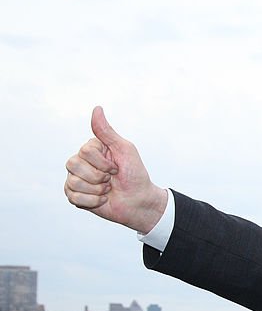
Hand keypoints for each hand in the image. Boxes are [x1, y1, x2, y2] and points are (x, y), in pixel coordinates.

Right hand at [64, 106, 167, 233]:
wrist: (139, 201)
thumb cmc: (135, 174)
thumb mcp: (125, 150)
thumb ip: (107, 131)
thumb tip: (97, 108)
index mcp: (91, 149)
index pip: (85, 151)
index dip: (103, 163)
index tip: (116, 167)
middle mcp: (80, 162)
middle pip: (73, 164)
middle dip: (98, 176)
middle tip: (110, 179)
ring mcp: (75, 179)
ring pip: (73, 182)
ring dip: (97, 190)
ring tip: (107, 189)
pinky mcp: (74, 196)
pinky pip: (73, 197)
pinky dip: (92, 201)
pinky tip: (102, 199)